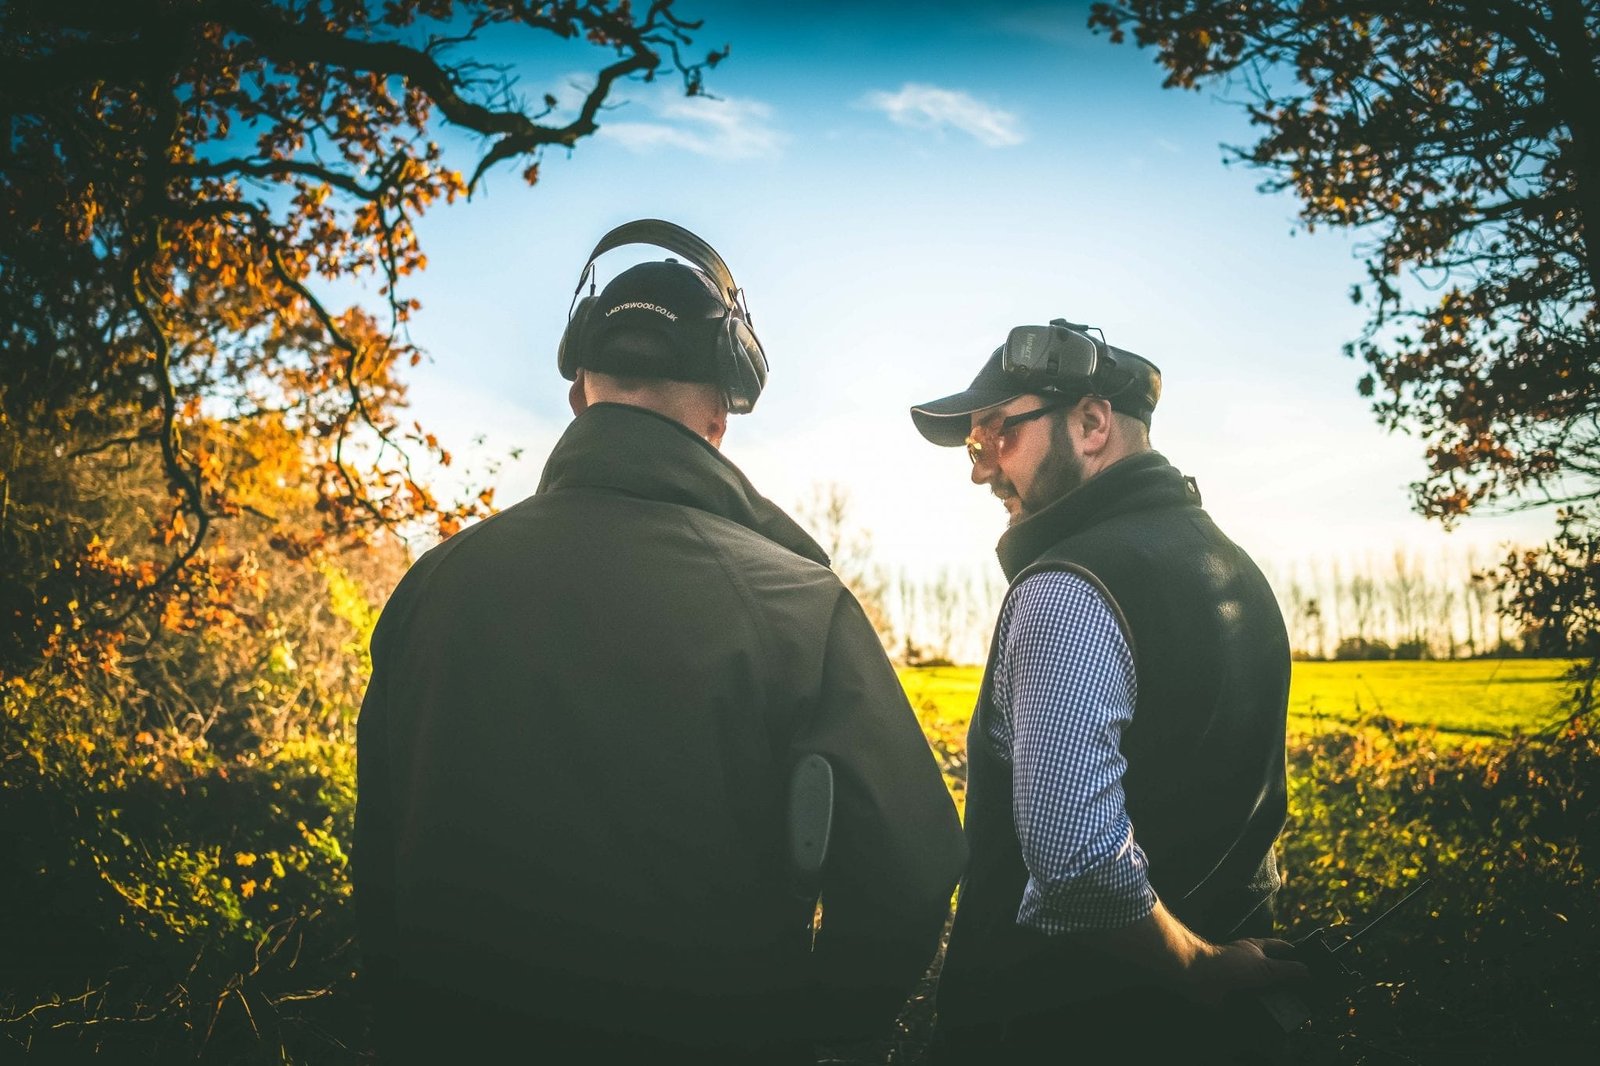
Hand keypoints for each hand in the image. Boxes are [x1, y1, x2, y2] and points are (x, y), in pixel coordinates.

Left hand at [1184, 937, 1310, 1005]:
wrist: (1199, 979)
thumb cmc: (1229, 964)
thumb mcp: (1264, 966)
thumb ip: (1287, 969)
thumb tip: (1309, 972)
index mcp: (1257, 949)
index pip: (1283, 948)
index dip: (1298, 955)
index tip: (1314, 967)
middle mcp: (1251, 965)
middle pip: (1276, 974)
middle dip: (1290, 985)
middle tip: (1308, 998)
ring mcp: (1243, 982)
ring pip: (1266, 993)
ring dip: (1278, 1003)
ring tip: (1296, 1015)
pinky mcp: (1236, 999)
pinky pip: (1254, 1008)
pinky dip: (1264, 1015)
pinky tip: (1277, 1023)